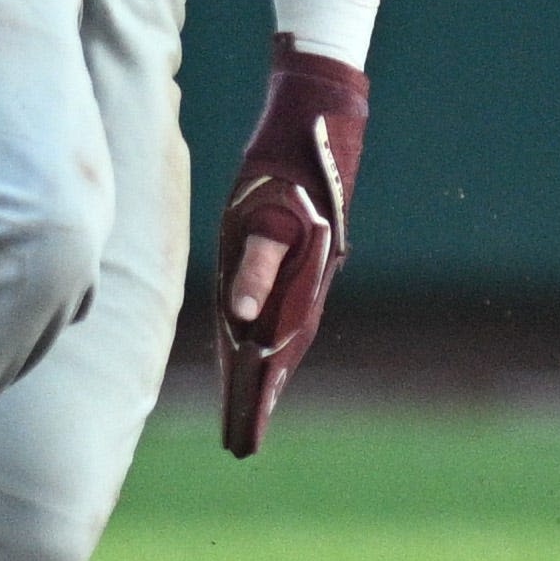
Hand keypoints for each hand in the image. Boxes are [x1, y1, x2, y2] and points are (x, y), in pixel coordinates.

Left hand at [215, 39, 368, 456]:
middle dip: (258, 397)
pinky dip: (274, 337)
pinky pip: (287, 307)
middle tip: (239, 443)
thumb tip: (239, 319)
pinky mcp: (307, 255)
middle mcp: (309, 282)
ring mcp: (312, 269)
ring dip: (268, 372)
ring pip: (286, 332)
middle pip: (280, 351)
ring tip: (249, 411)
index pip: (271, 352)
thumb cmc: (281, 161)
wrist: (320, 117)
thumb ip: (253, 266)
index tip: (240, 436)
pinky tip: (261, 348)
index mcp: (296, 281)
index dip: (254, 395)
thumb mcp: (260, 210)